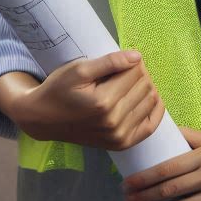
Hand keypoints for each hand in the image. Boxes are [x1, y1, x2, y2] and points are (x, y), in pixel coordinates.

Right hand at [12, 50, 165, 150]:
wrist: (45, 119)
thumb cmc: (59, 89)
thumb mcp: (79, 69)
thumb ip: (110, 62)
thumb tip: (137, 56)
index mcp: (103, 102)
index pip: (135, 72)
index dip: (132, 61)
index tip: (122, 59)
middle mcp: (114, 122)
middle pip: (144, 86)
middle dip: (138, 73)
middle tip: (123, 70)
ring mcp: (119, 137)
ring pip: (150, 102)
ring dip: (145, 88)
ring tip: (129, 82)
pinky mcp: (121, 144)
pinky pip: (150, 126)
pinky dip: (154, 109)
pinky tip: (149, 98)